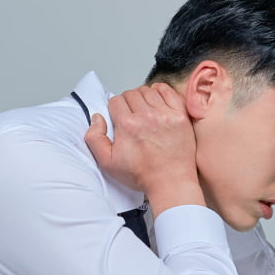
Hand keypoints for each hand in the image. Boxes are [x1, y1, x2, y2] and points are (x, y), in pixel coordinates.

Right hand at [84, 83, 203, 213]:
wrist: (170, 183)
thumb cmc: (142, 175)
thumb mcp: (107, 163)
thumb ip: (94, 139)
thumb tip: (97, 118)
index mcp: (127, 125)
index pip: (116, 100)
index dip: (115, 108)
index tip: (119, 117)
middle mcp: (146, 116)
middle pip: (131, 93)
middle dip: (128, 102)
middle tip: (131, 115)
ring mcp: (165, 114)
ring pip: (148, 91)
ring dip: (143, 97)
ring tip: (144, 110)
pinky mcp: (180, 115)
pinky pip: (167, 91)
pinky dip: (160, 91)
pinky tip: (157, 102)